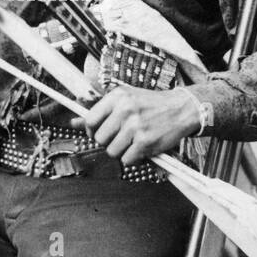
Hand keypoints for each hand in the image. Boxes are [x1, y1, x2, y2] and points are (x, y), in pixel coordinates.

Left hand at [73, 85, 205, 166]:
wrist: (182, 108)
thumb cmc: (152, 104)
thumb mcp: (126, 99)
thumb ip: (100, 111)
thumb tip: (74, 122)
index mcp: (117, 96)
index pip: (90, 120)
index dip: (91, 131)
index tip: (98, 133)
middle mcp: (125, 110)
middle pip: (100, 139)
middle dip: (108, 142)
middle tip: (120, 138)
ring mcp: (135, 126)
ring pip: (112, 151)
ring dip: (121, 151)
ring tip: (132, 142)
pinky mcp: (145, 142)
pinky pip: (127, 160)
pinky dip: (133, 158)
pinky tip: (141, 148)